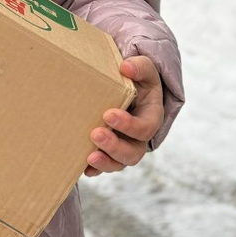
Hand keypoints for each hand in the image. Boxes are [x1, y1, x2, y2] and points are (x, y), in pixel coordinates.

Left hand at [84, 56, 163, 177]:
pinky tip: (84, 169)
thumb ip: (139, 67)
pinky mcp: (109, 152)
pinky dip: (95, 169)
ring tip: (89, 157)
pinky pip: (104, 166)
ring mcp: (124, 147)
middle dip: (114, 146)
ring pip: (119, 163)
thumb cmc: (135, 79)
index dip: (128, 125)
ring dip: (105, 162)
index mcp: (151, 117)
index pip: (145, 128)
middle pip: (133, 152)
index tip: (108, 114)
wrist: (126, 88)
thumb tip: (126, 67)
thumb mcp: (144, 70)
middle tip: (95, 133)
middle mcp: (139, 137)